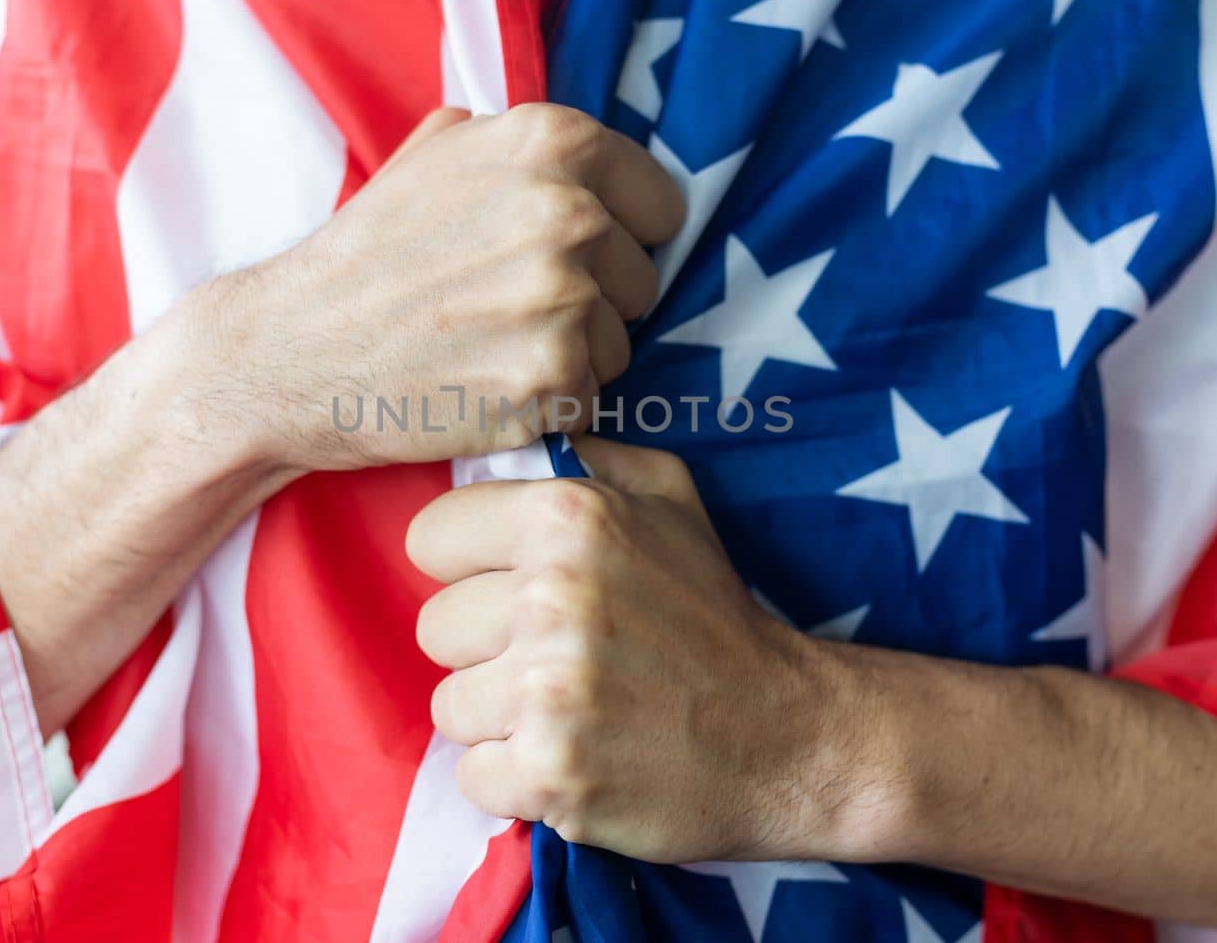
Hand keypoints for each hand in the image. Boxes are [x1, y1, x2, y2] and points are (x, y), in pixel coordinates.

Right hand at [185, 104, 684, 471]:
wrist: (289, 351)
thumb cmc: (363, 256)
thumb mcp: (432, 154)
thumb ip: (516, 142)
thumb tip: (582, 152)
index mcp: (552, 142)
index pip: (658, 202)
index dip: (618, 235)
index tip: (569, 256)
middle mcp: (570, 212)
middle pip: (643, 278)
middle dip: (593, 299)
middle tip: (505, 307)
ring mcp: (564, 299)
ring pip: (621, 343)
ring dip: (570, 354)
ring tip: (488, 345)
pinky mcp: (554, 379)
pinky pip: (590, 397)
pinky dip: (546, 402)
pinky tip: (483, 385)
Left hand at [405, 436, 868, 863]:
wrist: (785, 736)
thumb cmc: (714, 615)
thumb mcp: (671, 498)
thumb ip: (589, 456)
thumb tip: (519, 435)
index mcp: (568, 518)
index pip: (431, 537)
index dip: (468, 568)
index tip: (510, 591)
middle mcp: (550, 597)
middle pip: (435, 628)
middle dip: (485, 648)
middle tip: (556, 661)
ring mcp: (546, 690)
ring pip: (449, 706)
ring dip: (498, 718)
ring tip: (569, 712)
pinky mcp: (548, 773)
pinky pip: (473, 775)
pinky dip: (515, 780)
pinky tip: (572, 760)